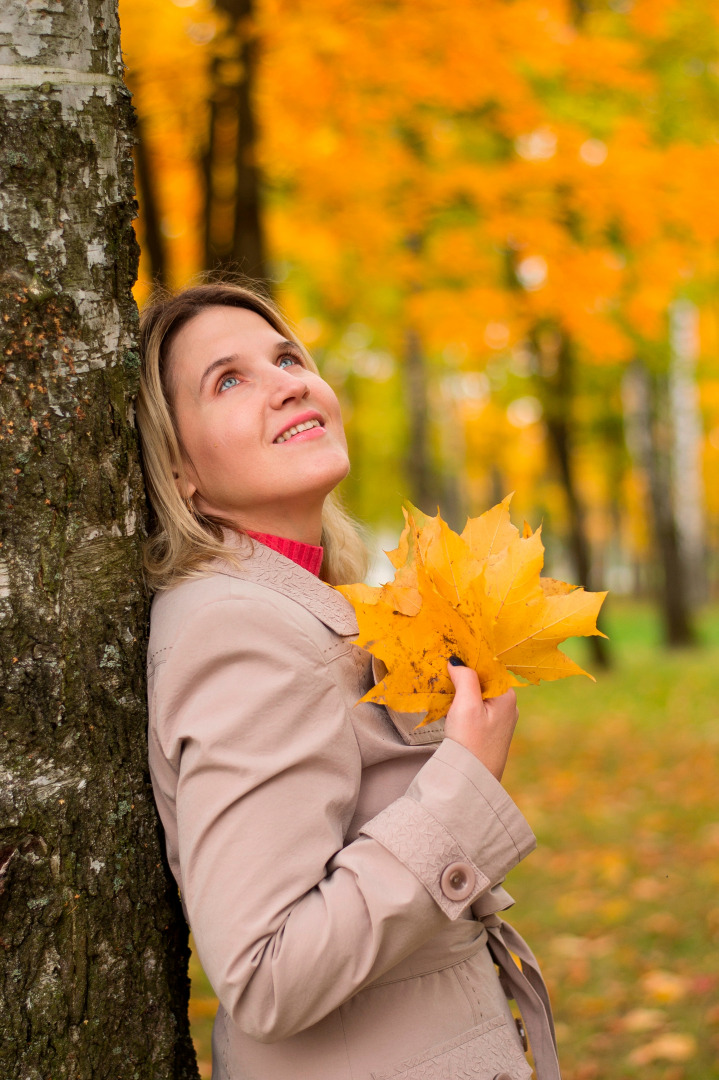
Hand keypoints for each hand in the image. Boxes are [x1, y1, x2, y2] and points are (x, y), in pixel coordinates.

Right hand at [444, 658, 517, 780]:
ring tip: (443, 686)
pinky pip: (477, 709)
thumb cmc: (470, 743)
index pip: (489, 667)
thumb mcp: (466, 705)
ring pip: (479, 695)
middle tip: (442, 670)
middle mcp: (508, 706)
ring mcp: (500, 720)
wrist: (472, 781)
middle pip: (484, 680)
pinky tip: (450, 706)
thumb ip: (465, 678)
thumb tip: (457, 660)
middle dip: (464, 675)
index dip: (470, 659)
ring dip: (462, 690)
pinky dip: (463, 704)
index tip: (450, 653)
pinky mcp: (490, 732)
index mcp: (507, 696)